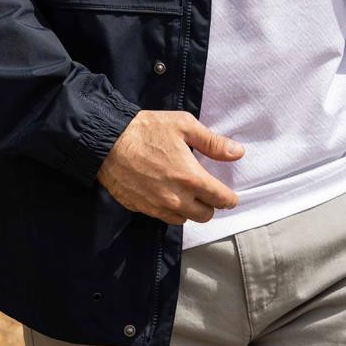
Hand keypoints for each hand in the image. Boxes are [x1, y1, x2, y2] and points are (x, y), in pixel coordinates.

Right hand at [95, 110, 244, 224]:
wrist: (107, 142)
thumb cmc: (146, 130)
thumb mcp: (183, 126)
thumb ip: (212, 142)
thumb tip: (238, 152)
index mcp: (191, 178)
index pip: (220, 199)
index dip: (229, 198)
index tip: (229, 195)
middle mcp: (177, 199)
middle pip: (205, 215)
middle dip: (210, 205)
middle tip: (206, 191)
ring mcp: (158, 207)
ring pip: (185, 219)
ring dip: (190, 210)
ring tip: (186, 193)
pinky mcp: (141, 209)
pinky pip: (164, 218)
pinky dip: (170, 211)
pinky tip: (166, 194)